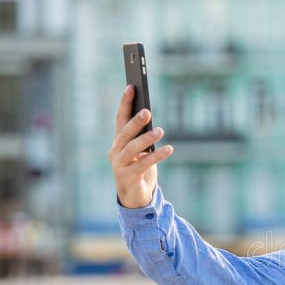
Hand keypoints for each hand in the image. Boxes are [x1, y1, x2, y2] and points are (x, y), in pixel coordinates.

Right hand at [108, 85, 173, 207]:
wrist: (135, 198)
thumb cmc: (140, 170)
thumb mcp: (142, 151)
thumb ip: (143, 137)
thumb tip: (150, 119)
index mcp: (118, 142)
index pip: (120, 119)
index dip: (125, 103)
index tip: (131, 87)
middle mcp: (115, 151)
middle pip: (124, 133)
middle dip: (135, 121)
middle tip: (147, 111)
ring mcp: (119, 165)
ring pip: (131, 148)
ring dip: (146, 138)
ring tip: (160, 130)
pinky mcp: (128, 177)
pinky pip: (143, 164)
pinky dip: (156, 156)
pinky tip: (169, 149)